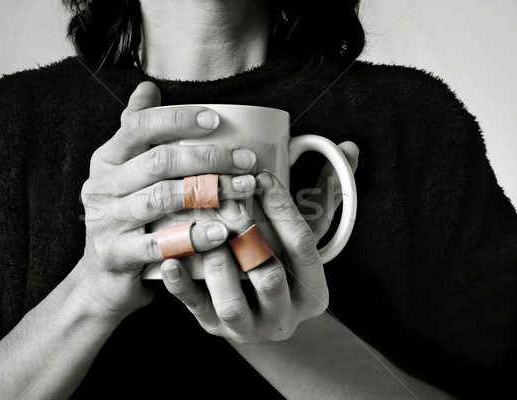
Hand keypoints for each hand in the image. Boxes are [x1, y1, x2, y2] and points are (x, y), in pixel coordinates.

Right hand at [78, 81, 257, 314]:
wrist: (103, 277)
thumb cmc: (125, 217)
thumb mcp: (124, 173)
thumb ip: (138, 133)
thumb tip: (147, 88)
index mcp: (106, 160)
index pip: (139, 126)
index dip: (179, 120)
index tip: (217, 121)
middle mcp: (101, 186)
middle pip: (158, 161)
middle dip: (208, 158)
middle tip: (246, 161)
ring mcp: (106, 221)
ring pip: (160, 198)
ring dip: (208, 192)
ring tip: (243, 191)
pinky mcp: (116, 254)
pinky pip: (159, 243)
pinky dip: (193, 236)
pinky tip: (221, 233)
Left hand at [160, 146, 358, 342]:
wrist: (265, 321)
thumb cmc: (286, 267)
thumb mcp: (308, 238)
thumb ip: (326, 197)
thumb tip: (348, 148)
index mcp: (314, 292)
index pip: (303, 246)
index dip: (283, 209)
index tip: (261, 177)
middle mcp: (284, 315)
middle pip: (268, 275)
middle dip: (247, 233)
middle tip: (225, 197)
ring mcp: (248, 327)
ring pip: (232, 301)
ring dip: (215, 260)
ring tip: (201, 224)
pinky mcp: (214, 328)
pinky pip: (196, 311)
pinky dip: (181, 287)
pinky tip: (170, 261)